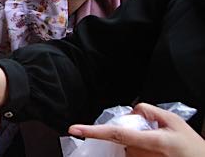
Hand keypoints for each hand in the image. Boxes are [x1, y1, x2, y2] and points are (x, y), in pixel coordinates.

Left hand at [69, 103, 204, 156]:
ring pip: (124, 147)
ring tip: (156, 145)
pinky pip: (129, 155)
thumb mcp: (174, 121)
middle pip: (120, 138)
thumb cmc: (189, 145)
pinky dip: (134, 149)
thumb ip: (148, 110)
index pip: (116, 134)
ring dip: (132, 142)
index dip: (93, 131)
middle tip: (152, 133)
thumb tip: (131, 111)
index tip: (74, 129)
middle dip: (128, 130)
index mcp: (152, 142)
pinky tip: (152, 150)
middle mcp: (142, 156)